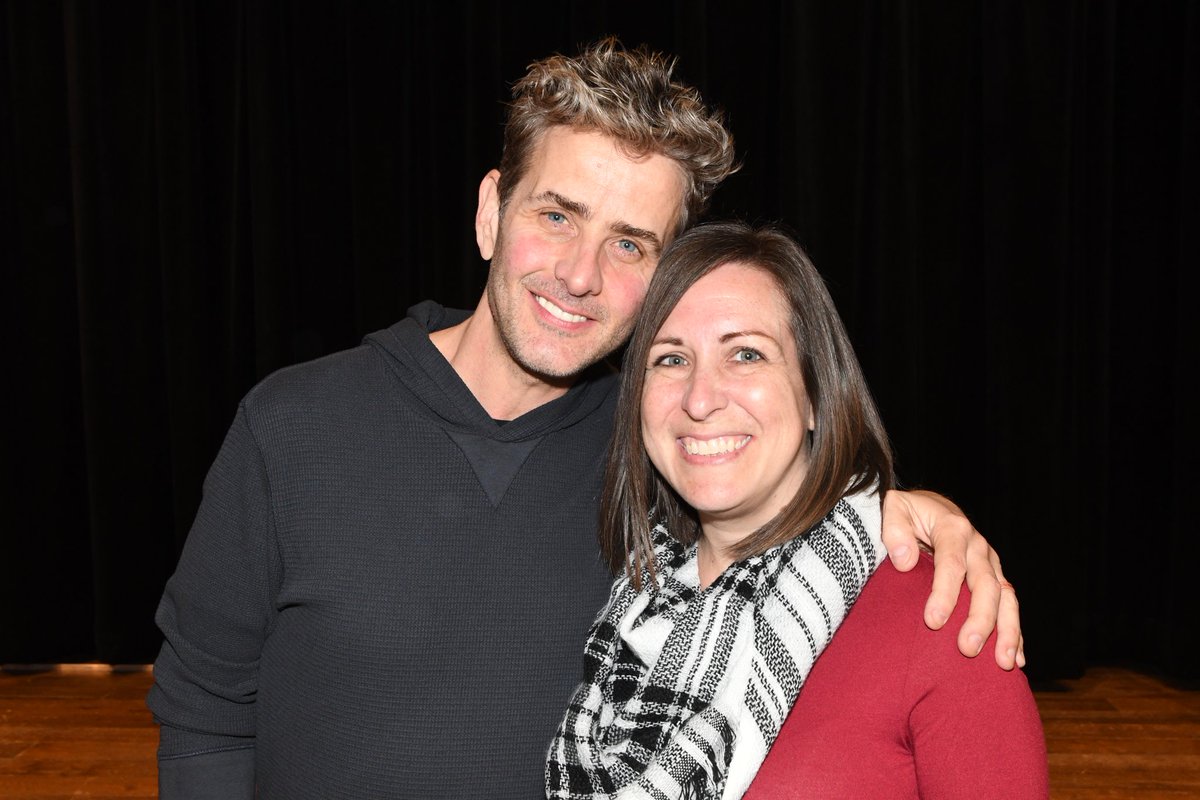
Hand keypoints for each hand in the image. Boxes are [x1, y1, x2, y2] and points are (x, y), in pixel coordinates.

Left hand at [880, 489, 1023, 669]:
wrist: (931, 507)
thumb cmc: (909, 512)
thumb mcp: (893, 507)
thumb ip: (894, 529)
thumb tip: (904, 561)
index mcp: (954, 528)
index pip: (952, 564)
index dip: (944, 594)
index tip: (933, 621)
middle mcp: (978, 546)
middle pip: (985, 585)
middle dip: (979, 619)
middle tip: (968, 648)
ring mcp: (990, 563)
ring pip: (1006, 598)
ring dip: (1008, 631)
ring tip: (1004, 662)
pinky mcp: (995, 577)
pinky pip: (1009, 606)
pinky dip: (1015, 632)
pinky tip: (1016, 659)